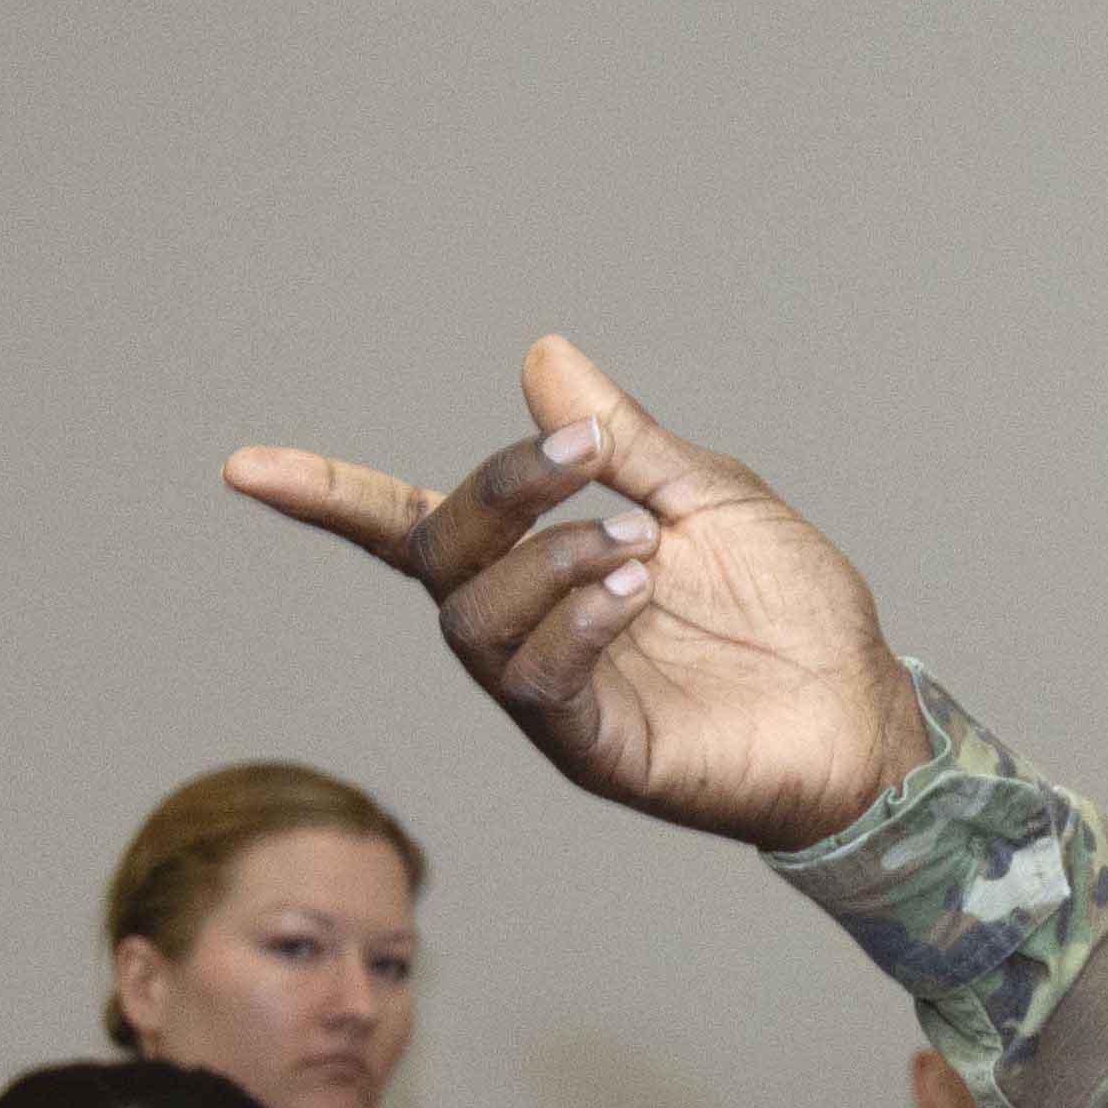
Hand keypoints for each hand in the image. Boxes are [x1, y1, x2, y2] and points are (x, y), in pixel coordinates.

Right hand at [228, 336, 937, 852]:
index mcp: (543, 566)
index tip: (243, 466)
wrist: (863, 707)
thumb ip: (621, 440)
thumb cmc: (791, 608)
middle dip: (500, 493)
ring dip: (549, 560)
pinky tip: (634, 589)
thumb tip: (540, 358)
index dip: (329, 496)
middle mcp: (529, 630)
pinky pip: (536, 685)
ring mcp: (555, 696)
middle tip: (587, 456)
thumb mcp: (708, 496)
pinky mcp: (594, 749)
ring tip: (639, 543)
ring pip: (478, 625)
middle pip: (443, 558)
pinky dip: (572, 620)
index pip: (413, 525)